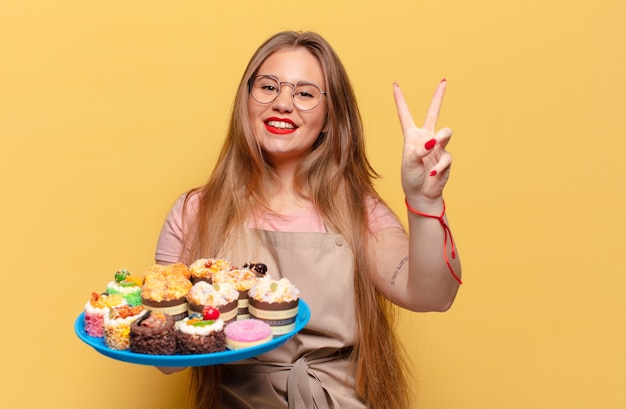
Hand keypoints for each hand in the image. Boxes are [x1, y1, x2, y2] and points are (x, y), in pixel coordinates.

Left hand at [393, 80, 452, 204]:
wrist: (422, 194)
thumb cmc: (411, 178)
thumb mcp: (409, 162)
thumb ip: (419, 150)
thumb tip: (433, 141)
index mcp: (411, 136)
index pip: (405, 114)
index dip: (400, 99)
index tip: (395, 84)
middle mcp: (425, 138)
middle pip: (433, 113)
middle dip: (438, 97)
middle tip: (444, 81)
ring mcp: (438, 147)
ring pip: (446, 133)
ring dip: (441, 139)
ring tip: (435, 145)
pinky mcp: (446, 158)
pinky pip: (445, 157)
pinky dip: (438, 166)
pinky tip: (432, 174)